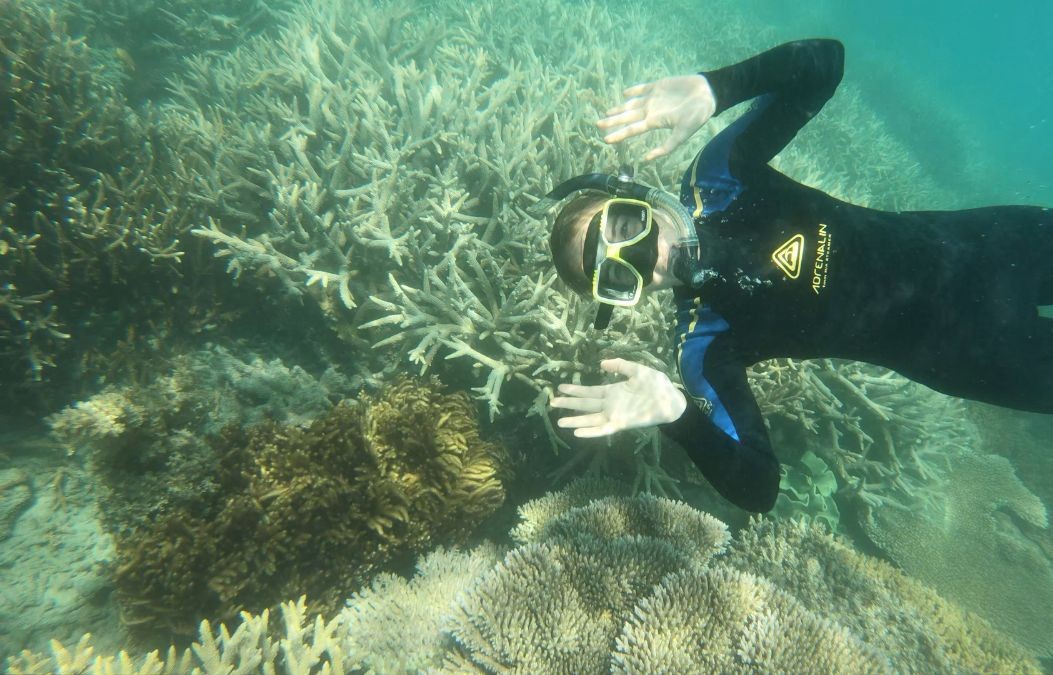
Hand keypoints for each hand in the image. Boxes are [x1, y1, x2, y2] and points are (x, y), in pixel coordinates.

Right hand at [550, 358, 686, 437]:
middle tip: (552, 402)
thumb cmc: (658, 386)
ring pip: (590, 418)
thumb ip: (620, 365)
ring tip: (559, 422)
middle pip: (585, 404)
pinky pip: (602, 429)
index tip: (560, 387)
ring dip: (575, 420)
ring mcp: (615, 415)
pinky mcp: (621, 424)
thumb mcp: (638, 370)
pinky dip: (590, 432)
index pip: (589, 391)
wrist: (673, 400)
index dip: (575, 390)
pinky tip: (577, 433)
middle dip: (569, 403)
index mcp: (613, 391)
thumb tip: (602, 364)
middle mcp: (610, 404)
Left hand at [596, 75, 715, 160]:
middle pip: (627, 117)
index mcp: (654, 122)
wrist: (708, 95)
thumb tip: (646, 160)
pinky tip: (625, 93)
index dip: (618, 134)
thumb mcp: (682, 134)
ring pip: (631, 104)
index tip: (604, 140)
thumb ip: (666, 148)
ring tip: (607, 111)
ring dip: (619, 107)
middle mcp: (651, 111)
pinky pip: (643, 88)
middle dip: (613, 121)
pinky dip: (634, 90)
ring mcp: (653, 98)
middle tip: (597, 124)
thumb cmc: (697, 116)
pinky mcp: (659, 86)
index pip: (631, 130)